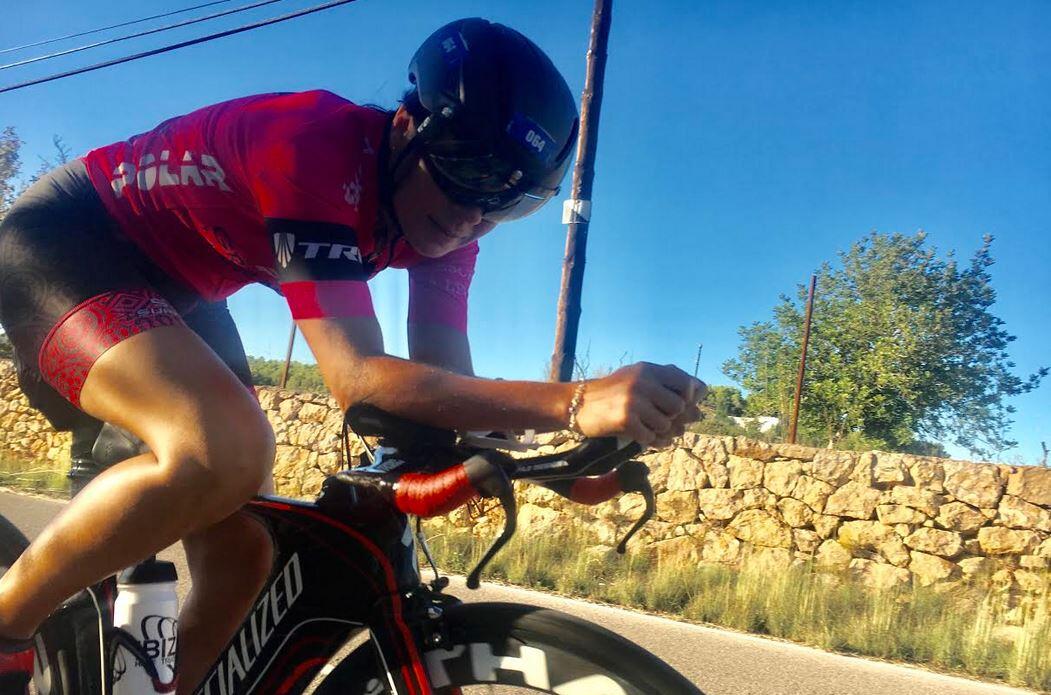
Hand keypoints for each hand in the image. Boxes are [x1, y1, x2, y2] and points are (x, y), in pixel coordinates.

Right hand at [574, 363, 706, 447]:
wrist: (577, 403)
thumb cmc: (612, 393)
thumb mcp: (637, 377)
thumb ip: (666, 382)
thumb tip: (700, 395)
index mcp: (649, 369)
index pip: (688, 383)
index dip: (691, 398)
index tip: (681, 407)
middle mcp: (643, 381)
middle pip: (680, 407)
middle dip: (675, 419)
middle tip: (663, 423)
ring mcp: (634, 400)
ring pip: (667, 425)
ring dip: (661, 432)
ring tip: (650, 430)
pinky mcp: (625, 419)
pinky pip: (651, 437)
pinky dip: (649, 441)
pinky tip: (642, 437)